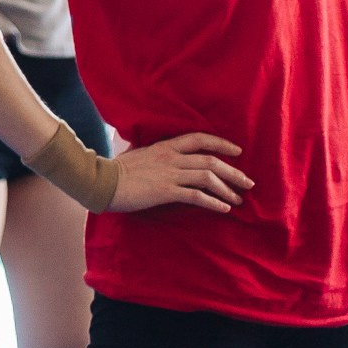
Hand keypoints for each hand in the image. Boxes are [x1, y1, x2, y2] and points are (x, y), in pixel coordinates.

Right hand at [108, 134, 252, 214]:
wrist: (99, 181)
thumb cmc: (115, 170)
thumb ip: (154, 155)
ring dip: (227, 189)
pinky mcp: (165, 191)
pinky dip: (213, 202)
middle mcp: (170, 158)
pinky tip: (223, 209)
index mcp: (164, 147)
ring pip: (207, 178)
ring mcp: (169, 174)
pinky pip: (196, 196)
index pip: (199, 139)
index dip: (221, 143)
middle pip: (211, 161)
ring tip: (238, 200)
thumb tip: (163, 158)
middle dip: (233, 172)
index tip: (237, 151)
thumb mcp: (138, 155)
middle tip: (247, 182)